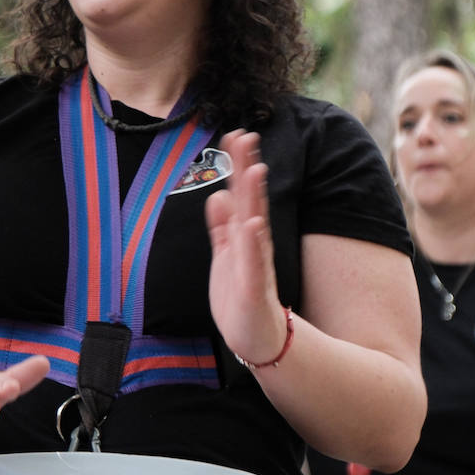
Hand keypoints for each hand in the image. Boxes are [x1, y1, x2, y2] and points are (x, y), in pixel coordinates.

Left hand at [204, 130, 287, 365]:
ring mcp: (255, 265)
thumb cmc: (239, 298)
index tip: (235, 133)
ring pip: (254, 225)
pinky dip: (252, 243)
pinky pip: (254, 263)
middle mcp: (251, 245)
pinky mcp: (255, 289)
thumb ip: (222, 228)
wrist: (257, 341)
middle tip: (245, 134)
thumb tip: (217, 196)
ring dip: (254, 198)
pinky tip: (253, 223)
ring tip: (254, 169)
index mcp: (242, 237)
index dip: (237, 165)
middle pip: (249, 200)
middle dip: (246, 168)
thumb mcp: (225, 256)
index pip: (240, 194)